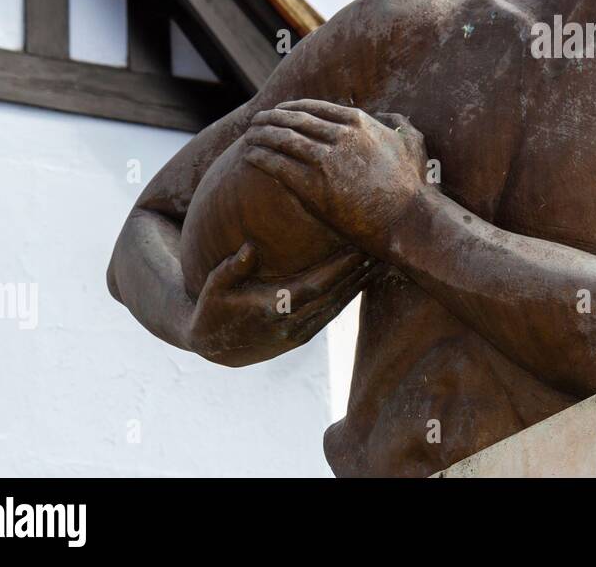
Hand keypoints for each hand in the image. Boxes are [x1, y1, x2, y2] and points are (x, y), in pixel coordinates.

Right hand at [187, 243, 374, 366]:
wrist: (216, 348)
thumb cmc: (214, 309)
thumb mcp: (213, 287)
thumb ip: (231, 269)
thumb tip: (249, 248)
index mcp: (271, 309)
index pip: (315, 287)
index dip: (339, 269)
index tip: (358, 248)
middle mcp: (290, 324)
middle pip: (334, 296)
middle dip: (358, 272)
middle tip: (382, 246)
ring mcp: (299, 333)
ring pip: (338, 306)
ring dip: (359, 283)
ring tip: (380, 259)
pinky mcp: (304, 336)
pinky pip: (332, 312)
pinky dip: (349, 295)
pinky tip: (363, 278)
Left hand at [241, 100, 428, 254]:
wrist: (406, 220)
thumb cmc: (412, 186)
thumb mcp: (413, 144)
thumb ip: (400, 123)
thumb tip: (389, 115)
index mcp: (360, 123)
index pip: (315, 107)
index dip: (292, 107)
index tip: (279, 111)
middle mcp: (340, 136)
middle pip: (294, 120)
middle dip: (271, 118)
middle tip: (256, 120)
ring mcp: (326, 161)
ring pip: (282, 140)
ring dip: (261, 135)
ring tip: (248, 137)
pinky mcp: (314, 187)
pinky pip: (278, 166)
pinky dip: (261, 158)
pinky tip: (250, 156)